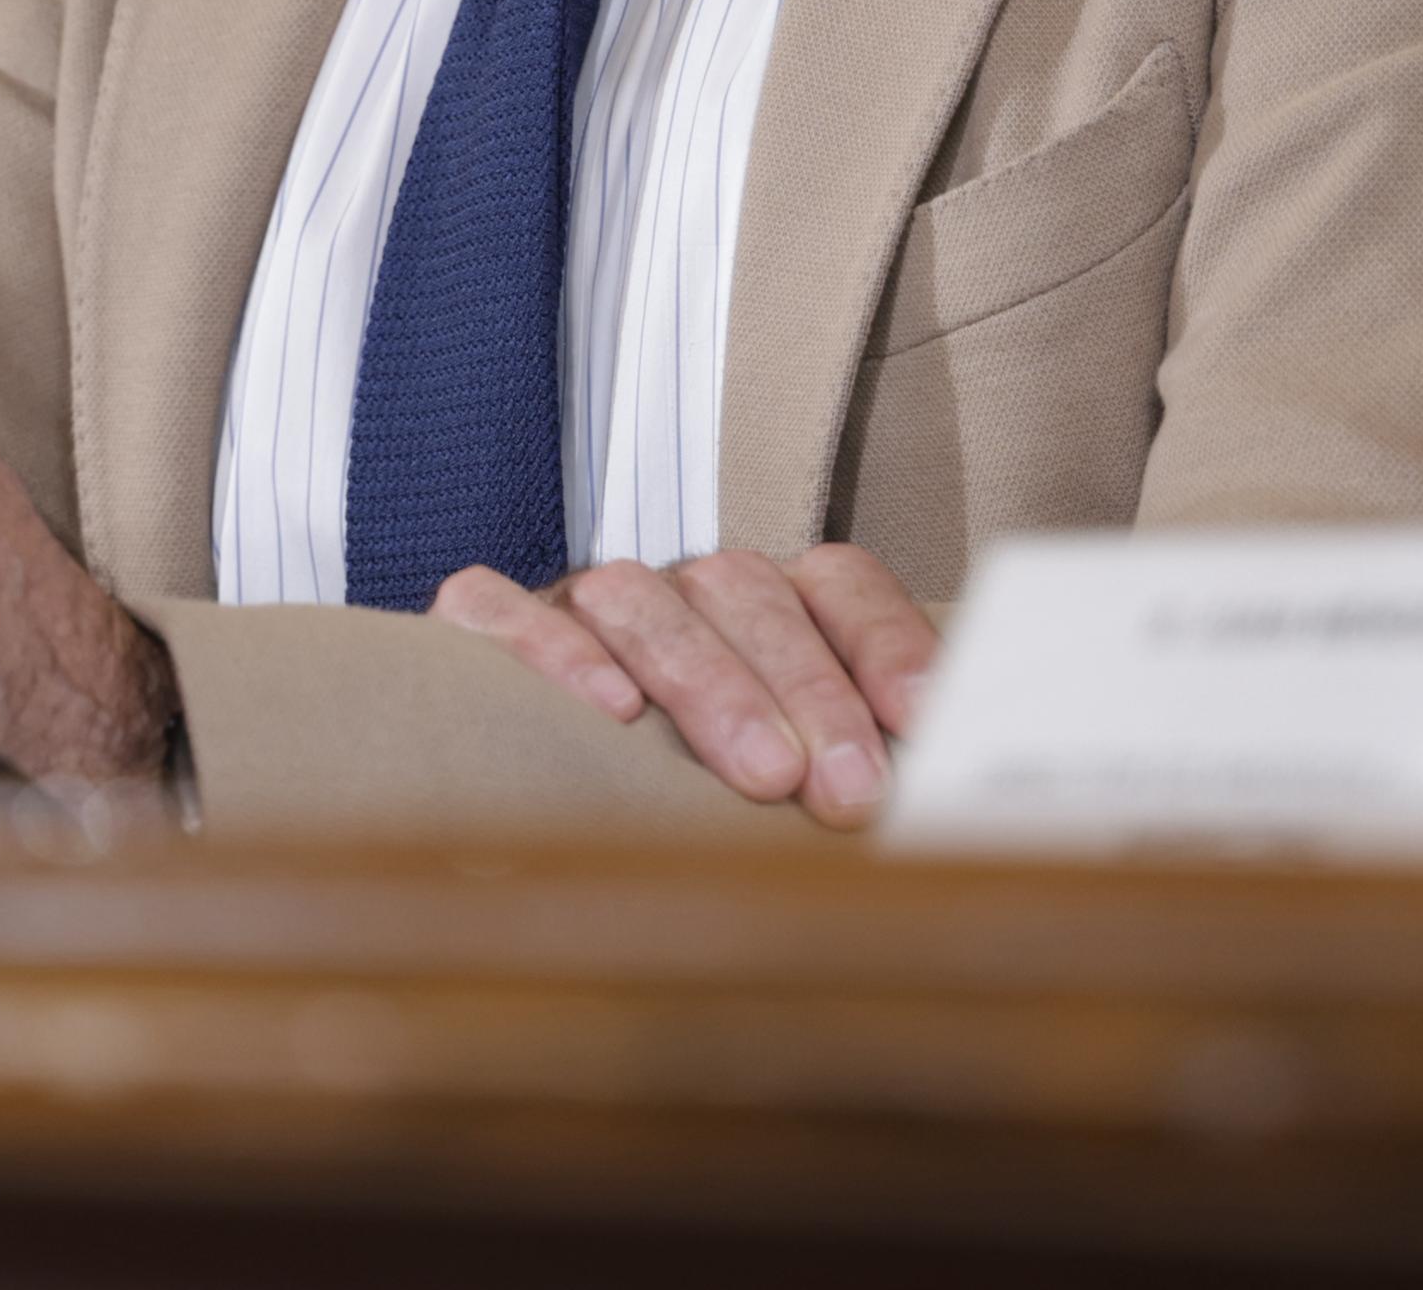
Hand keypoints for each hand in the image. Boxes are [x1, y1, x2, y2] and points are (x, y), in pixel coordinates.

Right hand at [427, 542, 934, 824]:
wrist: (505, 837)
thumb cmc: (672, 821)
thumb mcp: (777, 798)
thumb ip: (852, 786)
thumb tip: (948, 816)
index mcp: (758, 610)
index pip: (837, 584)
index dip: (885, 644)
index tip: (928, 726)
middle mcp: (673, 594)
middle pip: (747, 593)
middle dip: (809, 690)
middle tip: (851, 790)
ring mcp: (573, 603)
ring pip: (639, 599)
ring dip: (708, 679)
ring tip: (762, 772)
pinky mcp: (475, 627)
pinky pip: (500, 607)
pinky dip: (552, 649)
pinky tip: (608, 712)